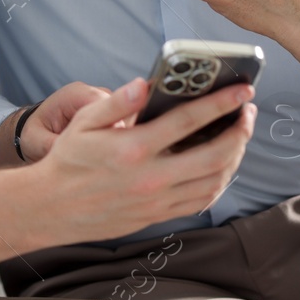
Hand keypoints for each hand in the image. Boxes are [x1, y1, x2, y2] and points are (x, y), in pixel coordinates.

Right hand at [34, 76, 256, 242]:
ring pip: (214, 181)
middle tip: (248, 113)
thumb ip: (117, 102)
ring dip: (235, 157)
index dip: (221, 103)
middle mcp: (151, 177)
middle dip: (240, 131)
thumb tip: (146, 84)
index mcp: (133, 148)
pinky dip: (219, 182)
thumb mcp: (84, 123)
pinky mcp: (158, 216)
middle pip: (215, 155)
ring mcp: (157, 201)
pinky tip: (221, 165)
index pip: (189, 121)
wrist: (52, 208)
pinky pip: (201, 201)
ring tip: (239, 136)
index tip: (242, 90)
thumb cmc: (68, 161)